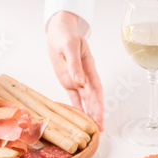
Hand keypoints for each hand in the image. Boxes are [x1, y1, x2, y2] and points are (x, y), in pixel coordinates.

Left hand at [46, 11, 103, 130]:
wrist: (58, 29)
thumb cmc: (66, 34)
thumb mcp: (70, 46)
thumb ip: (75, 64)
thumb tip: (80, 81)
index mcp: (89, 68)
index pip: (96, 89)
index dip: (99, 103)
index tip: (100, 116)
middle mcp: (85, 76)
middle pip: (93, 98)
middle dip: (96, 113)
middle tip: (99, 128)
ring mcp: (77, 80)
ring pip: (85, 100)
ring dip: (89, 113)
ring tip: (94, 128)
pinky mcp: (67, 81)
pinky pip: (73, 97)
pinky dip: (76, 107)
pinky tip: (80, 118)